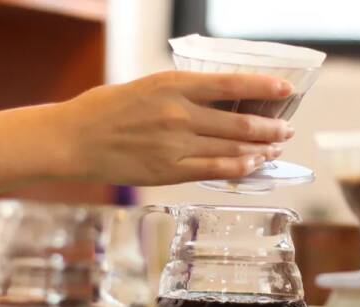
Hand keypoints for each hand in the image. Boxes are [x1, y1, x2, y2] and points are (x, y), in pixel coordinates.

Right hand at [54, 71, 294, 184]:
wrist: (72, 139)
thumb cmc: (105, 110)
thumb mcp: (147, 86)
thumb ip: (182, 94)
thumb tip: (217, 103)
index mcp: (173, 84)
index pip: (230, 83)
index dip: (264, 86)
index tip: (286, 88)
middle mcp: (179, 114)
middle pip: (240, 122)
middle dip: (270, 127)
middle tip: (286, 129)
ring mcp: (176, 144)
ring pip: (233, 148)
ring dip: (261, 149)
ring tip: (276, 148)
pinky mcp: (170, 170)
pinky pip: (214, 170)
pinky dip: (239, 168)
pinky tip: (254, 165)